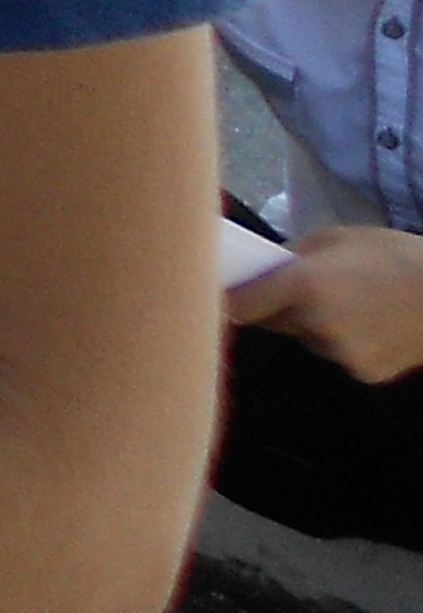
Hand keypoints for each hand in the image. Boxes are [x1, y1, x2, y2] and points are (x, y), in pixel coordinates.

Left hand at [229, 225, 422, 383]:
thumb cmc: (394, 256)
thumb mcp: (336, 239)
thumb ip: (291, 257)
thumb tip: (258, 270)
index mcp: (304, 285)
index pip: (238, 305)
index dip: (228, 300)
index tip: (218, 295)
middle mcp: (316, 325)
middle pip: (273, 321)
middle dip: (277, 306)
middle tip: (297, 288)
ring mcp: (341, 354)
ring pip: (307, 338)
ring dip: (313, 325)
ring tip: (349, 302)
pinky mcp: (363, 373)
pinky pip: (336, 354)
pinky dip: (344, 342)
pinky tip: (371, 324)